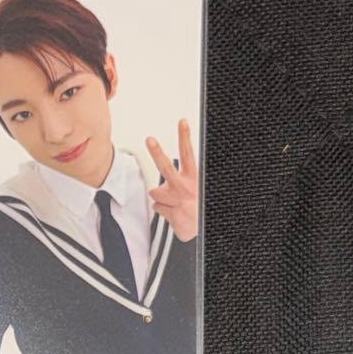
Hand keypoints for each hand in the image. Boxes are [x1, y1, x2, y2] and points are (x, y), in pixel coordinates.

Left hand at [146, 119, 198, 242]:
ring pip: (155, 193)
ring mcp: (177, 201)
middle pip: (167, 167)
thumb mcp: (194, 189)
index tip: (182, 122)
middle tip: (149, 139)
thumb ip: (177, 182)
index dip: (184, 137)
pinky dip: (163, 210)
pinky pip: (157, 208)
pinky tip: (173, 212)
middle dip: (157, 152)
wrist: (202, 231)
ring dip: (161, 198)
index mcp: (193, 178)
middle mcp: (184, 187)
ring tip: (174, 203)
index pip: (188, 154)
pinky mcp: (172, 214)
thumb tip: (154, 187)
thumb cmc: (197, 207)